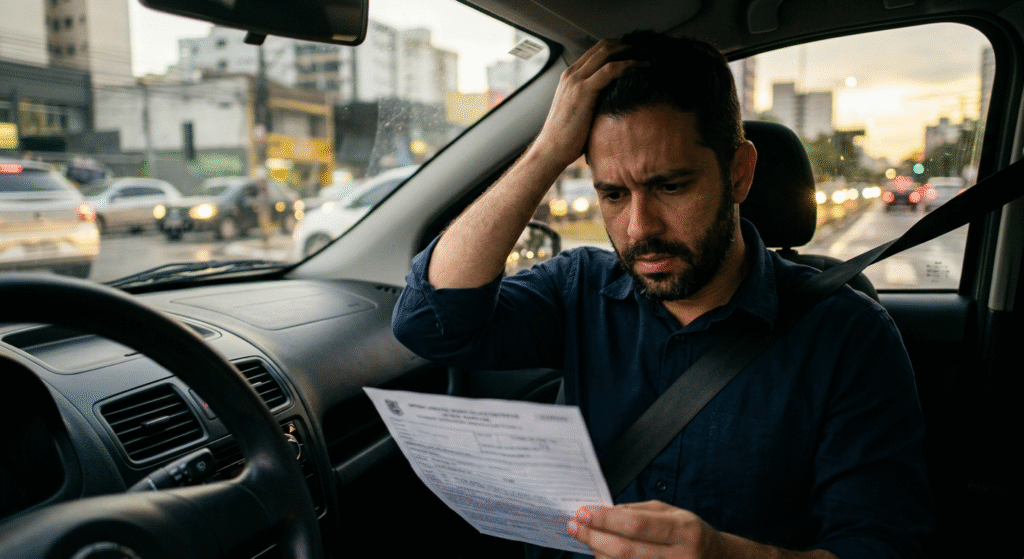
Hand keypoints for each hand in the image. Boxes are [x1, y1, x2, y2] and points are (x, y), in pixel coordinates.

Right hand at [530, 40, 640, 168]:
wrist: (551, 150)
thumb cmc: (565, 138)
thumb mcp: (578, 112)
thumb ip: (591, 101)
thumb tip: (612, 104)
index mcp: (569, 78)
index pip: (595, 52)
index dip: (616, 48)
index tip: (634, 52)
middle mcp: (571, 74)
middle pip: (602, 46)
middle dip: (625, 45)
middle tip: (644, 50)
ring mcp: (576, 80)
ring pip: (606, 53)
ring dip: (629, 52)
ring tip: (647, 57)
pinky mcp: (583, 90)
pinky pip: (610, 69)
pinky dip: (628, 65)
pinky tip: (641, 68)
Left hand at [567, 501, 839, 558]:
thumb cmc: (692, 536)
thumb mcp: (674, 515)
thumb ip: (640, 512)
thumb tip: (603, 512)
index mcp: (683, 531)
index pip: (635, 524)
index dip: (604, 519)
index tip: (581, 511)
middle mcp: (679, 557)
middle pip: (624, 550)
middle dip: (593, 537)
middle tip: (573, 526)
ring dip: (598, 553)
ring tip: (584, 538)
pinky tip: (602, 555)